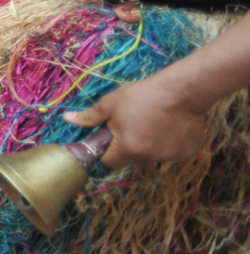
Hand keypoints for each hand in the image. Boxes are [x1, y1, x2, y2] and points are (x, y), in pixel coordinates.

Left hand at [64, 77, 212, 169]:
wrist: (182, 91)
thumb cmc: (142, 96)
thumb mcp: (110, 104)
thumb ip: (89, 117)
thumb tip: (67, 119)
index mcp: (128, 149)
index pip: (110, 162)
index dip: (106, 151)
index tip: (109, 138)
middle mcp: (149, 158)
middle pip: (131, 160)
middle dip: (127, 148)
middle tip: (131, 126)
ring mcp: (171, 157)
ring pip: (152, 156)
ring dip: (149, 146)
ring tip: (152, 123)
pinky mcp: (187, 153)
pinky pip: (171, 153)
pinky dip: (168, 144)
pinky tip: (170, 127)